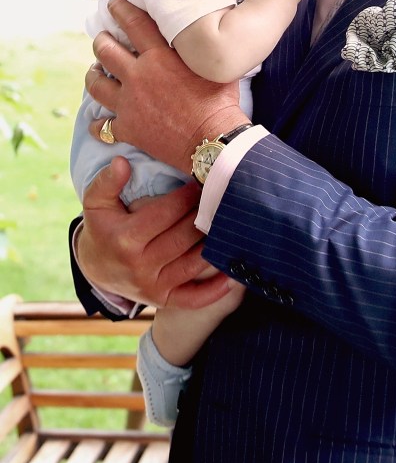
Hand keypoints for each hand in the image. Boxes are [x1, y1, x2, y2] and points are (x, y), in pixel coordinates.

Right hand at [77, 157, 231, 308]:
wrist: (96, 268)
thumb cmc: (103, 228)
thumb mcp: (96, 203)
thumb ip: (107, 181)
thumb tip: (122, 162)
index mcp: (125, 238)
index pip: (166, 213)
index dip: (187, 195)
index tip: (202, 180)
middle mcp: (140, 265)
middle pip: (185, 236)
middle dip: (205, 214)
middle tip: (222, 196)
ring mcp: (153, 286)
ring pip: (195, 262)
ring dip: (215, 243)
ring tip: (229, 222)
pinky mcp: (164, 300)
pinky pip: (194, 298)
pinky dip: (216, 289)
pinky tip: (233, 273)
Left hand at [85, 0, 244, 172]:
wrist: (213, 140)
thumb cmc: (220, 102)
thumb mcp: (212, 66)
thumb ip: (199, 49)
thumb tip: (204, 34)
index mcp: (159, 58)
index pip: (133, 24)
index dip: (120, 10)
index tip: (113, 3)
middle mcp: (138, 76)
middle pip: (106, 51)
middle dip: (101, 41)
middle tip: (102, 38)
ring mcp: (129, 104)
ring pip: (96, 85)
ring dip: (93, 76)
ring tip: (95, 72)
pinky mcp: (129, 129)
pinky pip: (103, 127)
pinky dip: (98, 125)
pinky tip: (97, 123)